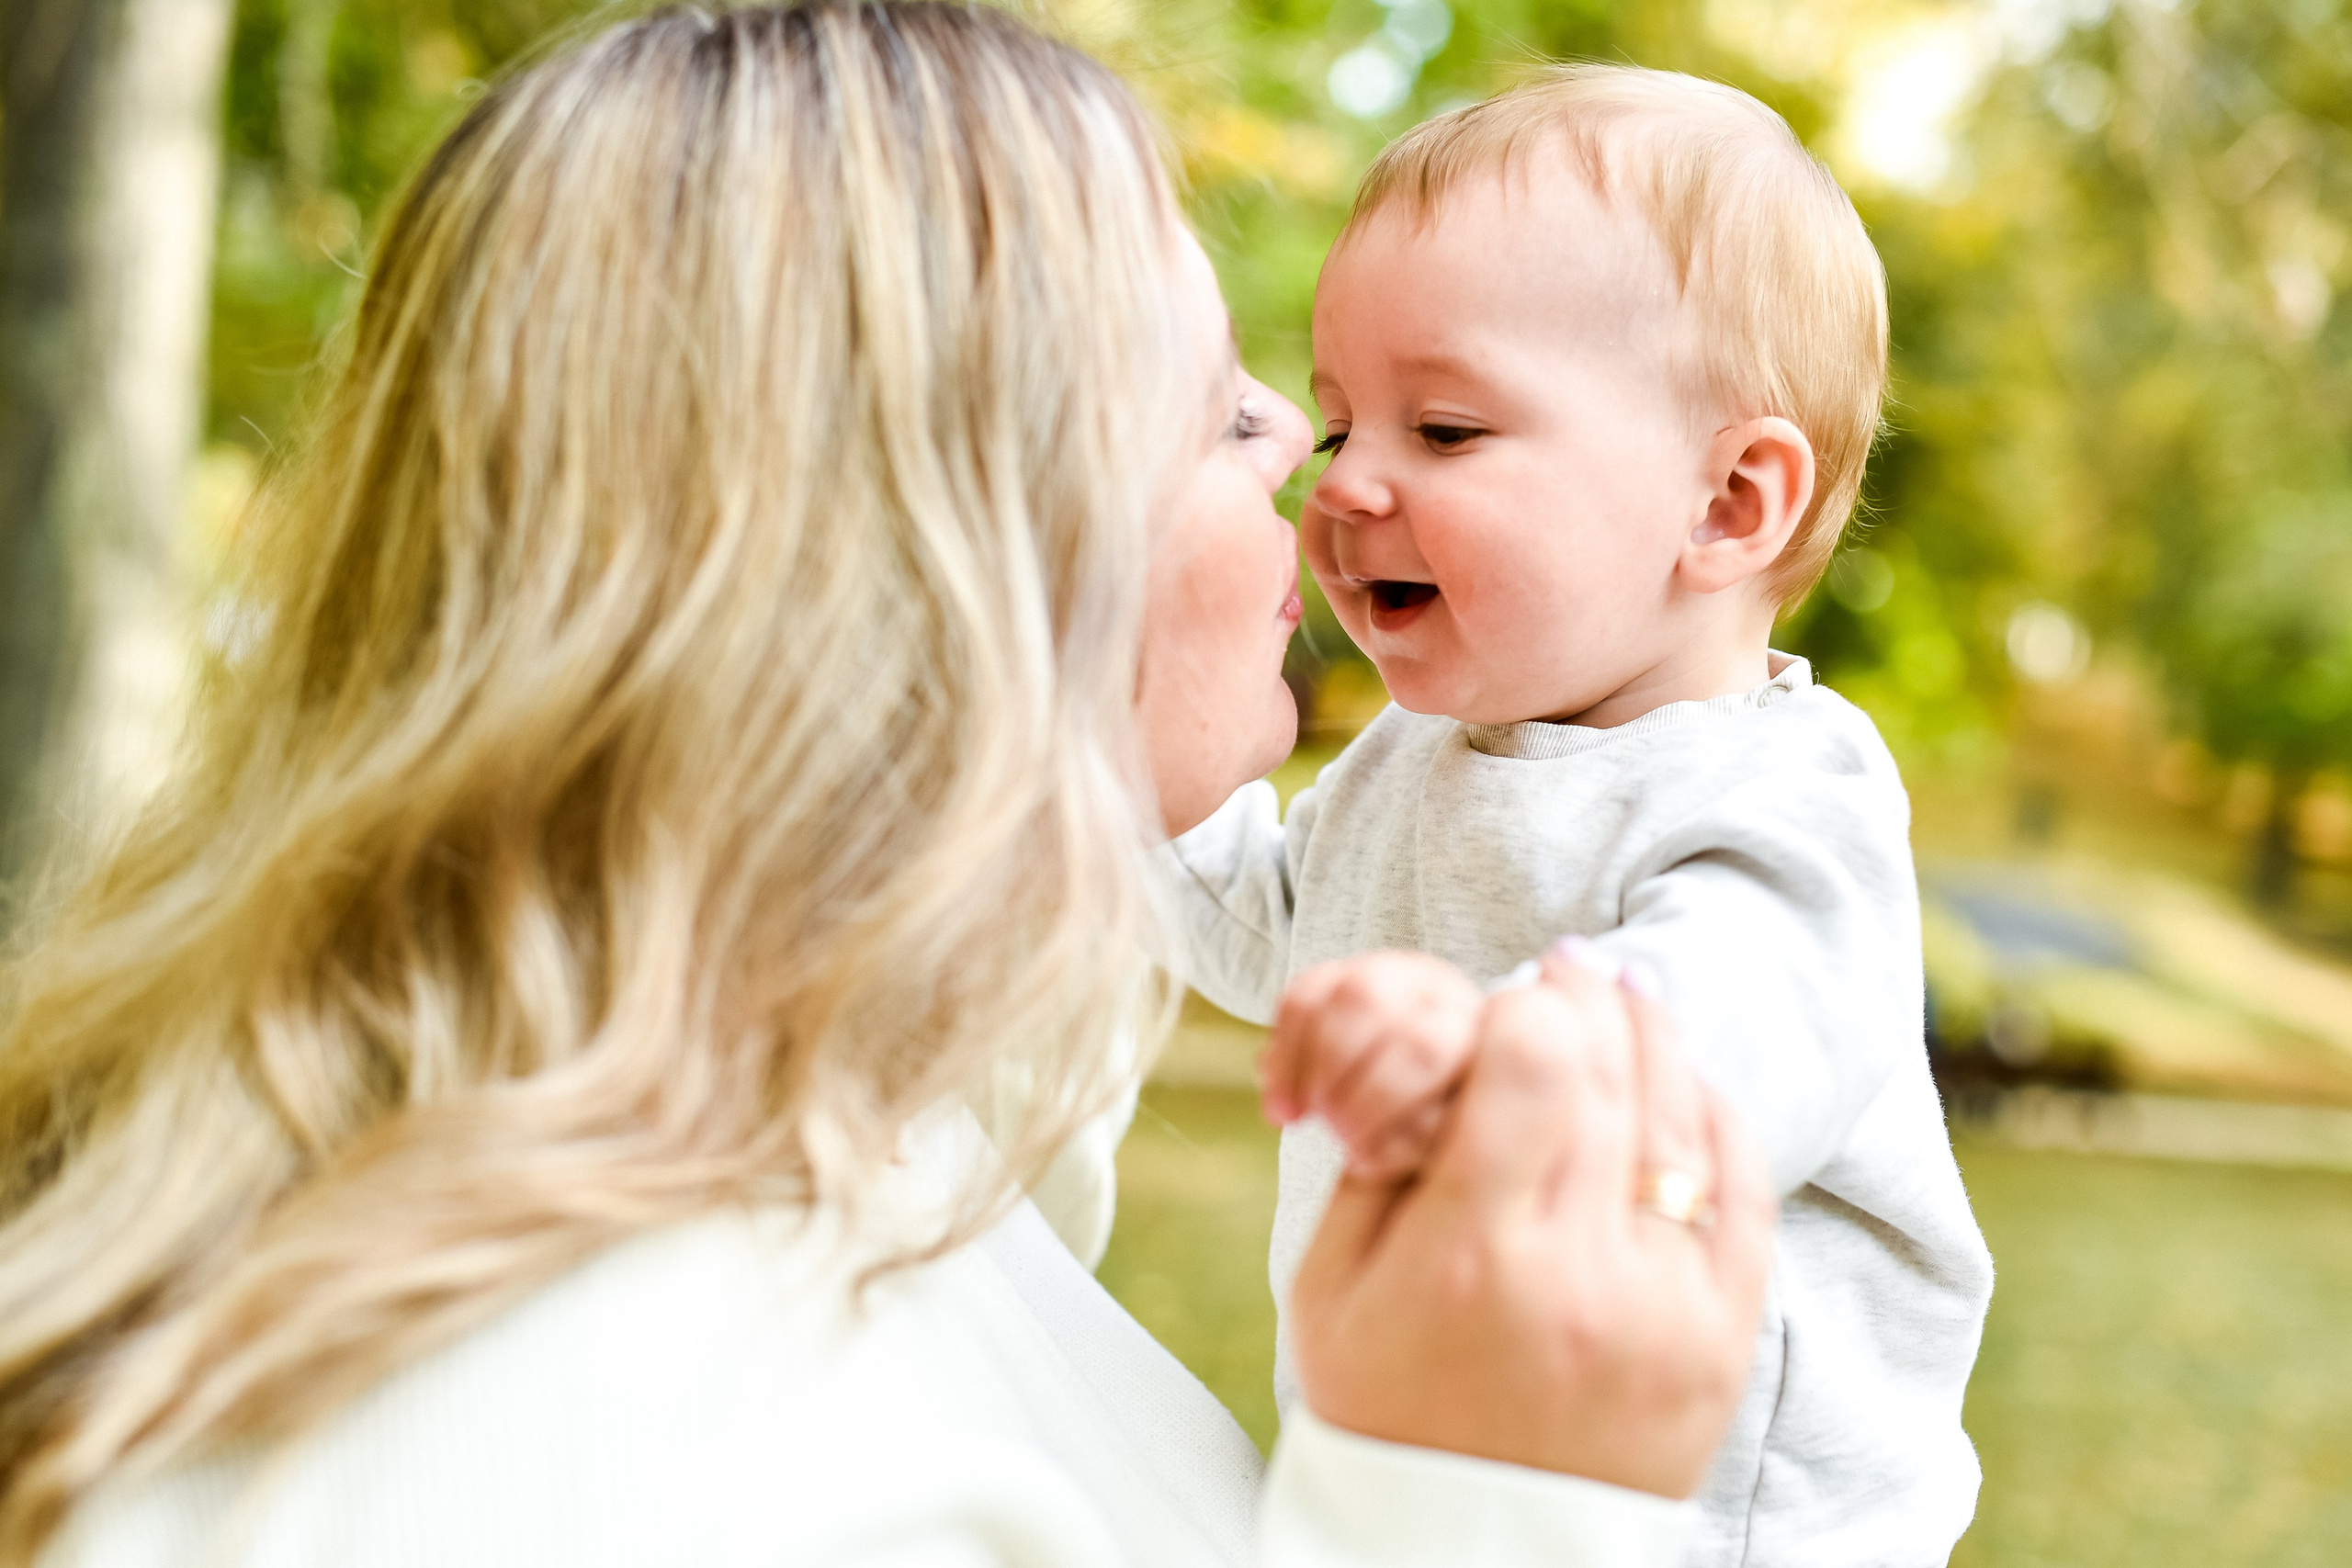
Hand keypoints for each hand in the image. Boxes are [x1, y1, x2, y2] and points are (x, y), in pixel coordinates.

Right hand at [1286, 945, 1774, 1498]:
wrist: (1466, 1554)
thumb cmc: (1382, 1404)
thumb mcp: (1330, 1283)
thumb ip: (1380, 1154)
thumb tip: (1446, 1041)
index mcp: (1474, 1257)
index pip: (1533, 1060)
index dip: (1521, 1006)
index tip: (1506, 1005)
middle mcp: (1585, 1278)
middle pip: (1613, 1069)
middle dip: (1585, 1001)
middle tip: (1567, 971)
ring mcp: (1669, 1311)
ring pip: (1685, 1116)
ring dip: (1654, 1038)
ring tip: (1624, 999)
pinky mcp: (1723, 1340)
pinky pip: (1742, 1189)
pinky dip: (1714, 1117)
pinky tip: (1682, 1083)